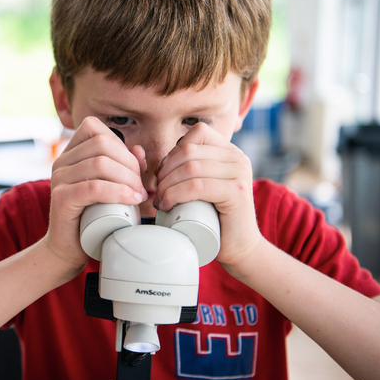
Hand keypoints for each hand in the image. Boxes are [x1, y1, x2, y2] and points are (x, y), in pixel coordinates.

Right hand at [44, 116, 146, 270]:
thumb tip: (139, 149)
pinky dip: (118, 192)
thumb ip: (124, 166)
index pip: (94, 128)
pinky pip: (94, 187)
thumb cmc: (91, 217)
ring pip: (100, 163)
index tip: (132, 169)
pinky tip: (131, 201)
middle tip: (140, 186)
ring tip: (138, 195)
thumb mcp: (111, 187)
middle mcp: (61, 162)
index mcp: (70, 153)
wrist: (68, 248)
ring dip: (127, 178)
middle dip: (129, 163)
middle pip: (101, 144)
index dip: (120, 145)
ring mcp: (59, 179)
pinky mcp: (62, 198)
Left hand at [154, 123, 262, 268]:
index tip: (165, 175)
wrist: (238, 247)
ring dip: (167, 185)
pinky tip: (168, 206)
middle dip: (165, 172)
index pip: (197, 132)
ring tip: (161, 202)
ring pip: (190, 168)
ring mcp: (239, 173)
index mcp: (229, 151)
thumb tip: (139, 151)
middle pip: (189, 150)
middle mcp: (237, 157)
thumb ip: (182, 166)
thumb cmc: (211, 217)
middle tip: (158, 193)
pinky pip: (197, 186)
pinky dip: (175, 195)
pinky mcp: (236, 192)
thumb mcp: (197, 184)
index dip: (174, 153)